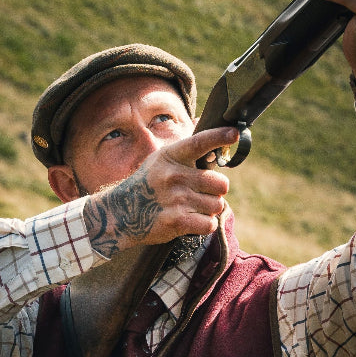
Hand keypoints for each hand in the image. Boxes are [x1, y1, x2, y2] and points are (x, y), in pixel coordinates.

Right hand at [84, 127, 237, 257]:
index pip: (200, 142)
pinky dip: (204, 225)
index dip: (219, 137)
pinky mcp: (177, 221)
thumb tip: (211, 131)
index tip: (234, 133)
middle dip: (216, 191)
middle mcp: (174, 175)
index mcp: (172, 156)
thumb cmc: (147, 184)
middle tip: (202, 194)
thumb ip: (186, 150)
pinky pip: (209, 224)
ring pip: (217, 205)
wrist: (120, 213)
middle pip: (221, 183)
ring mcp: (176, 198)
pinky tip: (191, 221)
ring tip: (191, 208)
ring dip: (209, 210)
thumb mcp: (160, 160)